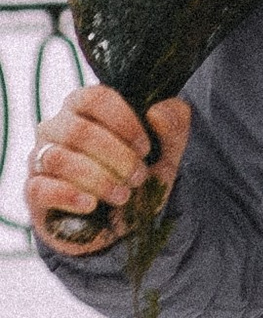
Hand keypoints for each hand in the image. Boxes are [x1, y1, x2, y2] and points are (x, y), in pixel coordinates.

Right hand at [25, 86, 190, 255]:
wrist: (123, 221)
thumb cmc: (139, 174)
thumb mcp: (167, 151)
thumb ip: (173, 124)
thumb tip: (156, 112)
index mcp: (86, 108)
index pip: (95, 96)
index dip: (123, 121)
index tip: (145, 147)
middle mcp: (57, 127)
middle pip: (78, 130)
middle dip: (116, 157)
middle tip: (138, 177)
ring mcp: (42, 157)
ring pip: (59, 158)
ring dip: (98, 179)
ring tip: (122, 195)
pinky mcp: (34, 190)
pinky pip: (41, 187)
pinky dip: (69, 196)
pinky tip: (91, 204)